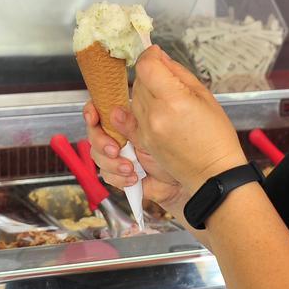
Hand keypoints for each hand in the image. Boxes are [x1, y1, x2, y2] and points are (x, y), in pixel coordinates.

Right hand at [82, 101, 188, 219]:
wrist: (195, 180)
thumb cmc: (189, 149)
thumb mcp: (164, 128)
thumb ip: (136, 120)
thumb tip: (115, 112)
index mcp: (132, 117)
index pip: (103, 108)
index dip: (93, 111)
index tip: (93, 116)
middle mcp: (124, 135)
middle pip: (94, 132)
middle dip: (101, 141)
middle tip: (115, 148)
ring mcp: (122, 155)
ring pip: (98, 155)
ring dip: (111, 162)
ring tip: (130, 167)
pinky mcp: (123, 175)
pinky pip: (107, 175)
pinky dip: (118, 177)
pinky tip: (133, 177)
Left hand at [128, 46, 246, 194]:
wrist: (213, 173)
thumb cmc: (216, 136)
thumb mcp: (205, 96)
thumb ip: (179, 73)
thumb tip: (160, 57)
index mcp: (174, 100)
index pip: (146, 67)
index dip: (150, 55)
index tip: (156, 54)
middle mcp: (155, 115)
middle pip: (139, 81)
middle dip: (150, 75)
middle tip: (167, 80)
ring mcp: (146, 130)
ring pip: (133, 98)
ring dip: (145, 93)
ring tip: (166, 100)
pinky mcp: (142, 142)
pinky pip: (131, 117)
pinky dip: (139, 110)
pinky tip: (155, 111)